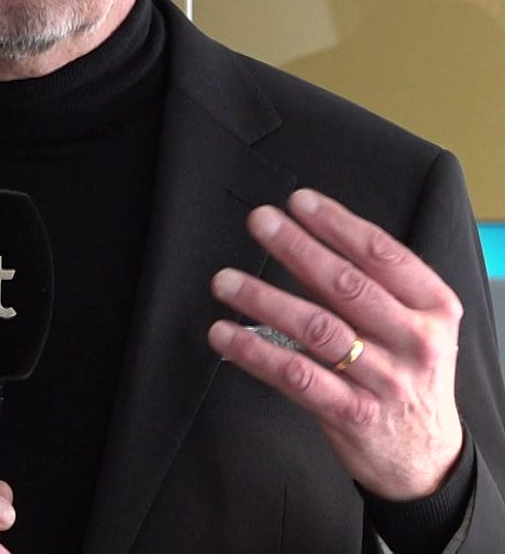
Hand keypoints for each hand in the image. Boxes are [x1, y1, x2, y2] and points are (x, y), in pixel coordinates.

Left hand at [207, 188, 462, 499]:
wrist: (425, 455)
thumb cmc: (406, 372)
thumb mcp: (407, 322)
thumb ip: (360, 285)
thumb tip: (299, 240)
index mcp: (432, 307)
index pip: (382, 253)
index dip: (336, 224)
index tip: (299, 202)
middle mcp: (414, 341)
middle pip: (346, 284)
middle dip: (296, 247)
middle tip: (260, 222)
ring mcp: (385, 380)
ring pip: (316, 328)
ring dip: (263, 298)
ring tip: (226, 281)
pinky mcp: (353, 415)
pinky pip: (296, 375)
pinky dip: (255, 351)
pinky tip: (226, 334)